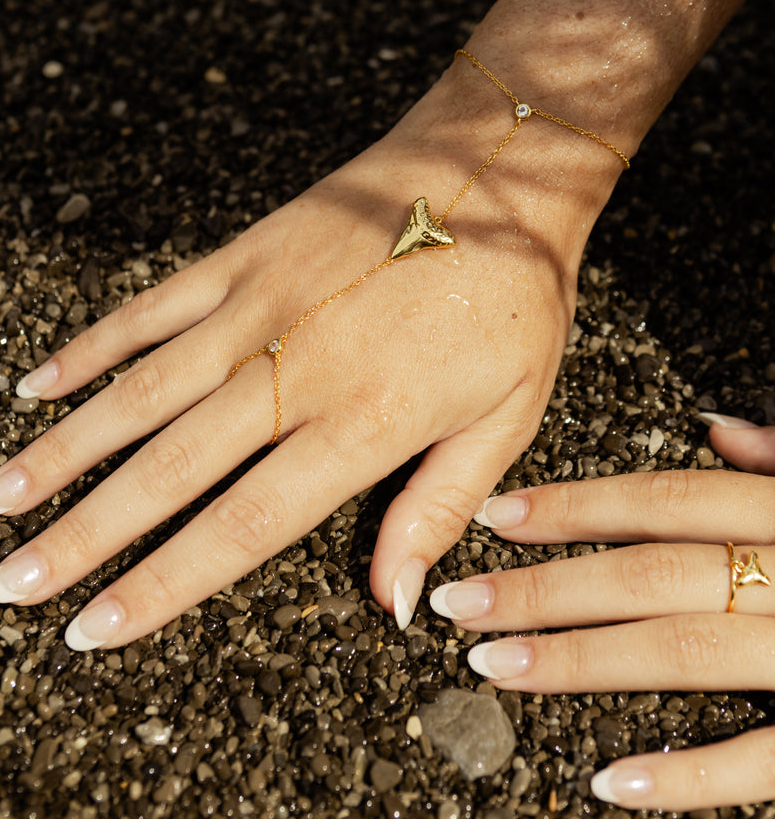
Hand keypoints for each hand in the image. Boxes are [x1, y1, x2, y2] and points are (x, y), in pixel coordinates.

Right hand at [0, 62, 603, 648]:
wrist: (498, 172)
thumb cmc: (514, 298)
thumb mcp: (511, 414)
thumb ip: (440, 507)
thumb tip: (391, 603)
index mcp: (362, 423)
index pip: (241, 524)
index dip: (162, 584)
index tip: (95, 629)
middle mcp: (294, 369)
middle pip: (169, 468)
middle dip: (83, 533)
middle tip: (11, 586)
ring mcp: (260, 306)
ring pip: (142, 390)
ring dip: (64, 448)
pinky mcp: (246, 255)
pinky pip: (154, 306)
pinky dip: (93, 345)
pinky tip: (39, 381)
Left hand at [429, 418, 774, 812]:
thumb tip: (714, 425)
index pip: (669, 498)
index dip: (579, 506)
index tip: (500, 519)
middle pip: (654, 573)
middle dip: (549, 586)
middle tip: (463, 603)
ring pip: (687, 652)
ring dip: (584, 661)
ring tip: (498, 667)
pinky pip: (768, 763)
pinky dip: (691, 776)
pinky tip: (611, 785)